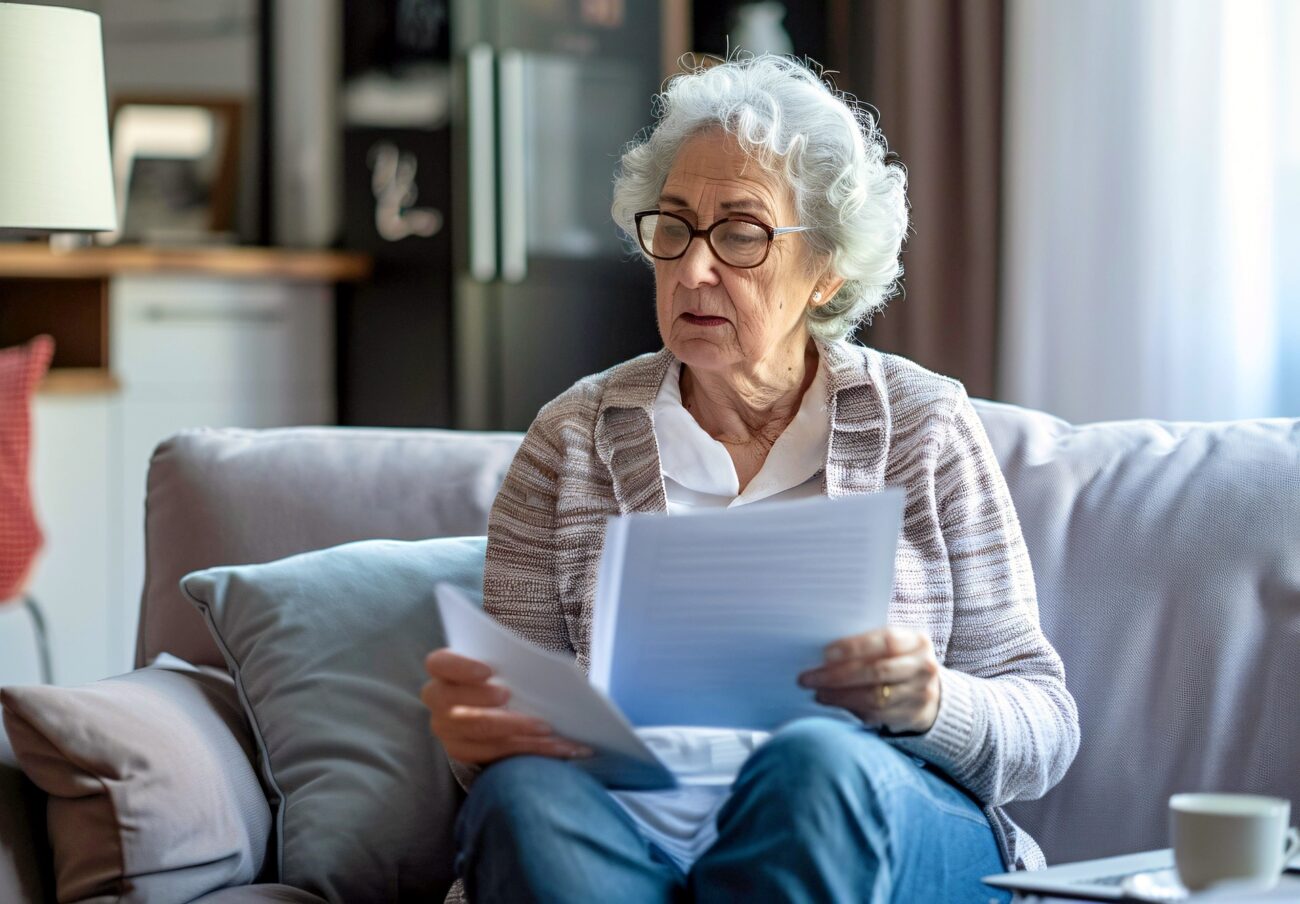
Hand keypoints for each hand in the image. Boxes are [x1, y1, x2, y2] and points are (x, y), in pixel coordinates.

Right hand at [421, 649, 591, 763]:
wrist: (495, 702)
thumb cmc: (500, 672)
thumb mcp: (499, 659)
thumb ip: (507, 656)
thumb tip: (535, 661)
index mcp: (443, 669)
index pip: (440, 664)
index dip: (460, 667)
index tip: (488, 671)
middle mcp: (438, 700)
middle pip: (452, 702)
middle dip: (482, 699)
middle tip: (508, 696)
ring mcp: (447, 729)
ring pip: (477, 731)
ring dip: (515, 728)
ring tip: (547, 727)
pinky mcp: (464, 752)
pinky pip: (495, 754)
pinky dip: (529, 749)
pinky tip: (557, 746)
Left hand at [797, 627, 940, 733]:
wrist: (930, 690)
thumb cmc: (899, 660)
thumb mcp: (893, 645)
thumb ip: (868, 644)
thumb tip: (824, 654)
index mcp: (917, 641)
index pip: (886, 642)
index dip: (854, 647)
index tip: (825, 654)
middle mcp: (923, 667)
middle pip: (877, 672)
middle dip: (837, 676)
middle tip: (808, 678)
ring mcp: (921, 694)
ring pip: (874, 698)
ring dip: (840, 696)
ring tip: (818, 692)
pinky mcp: (913, 716)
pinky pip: (876, 715)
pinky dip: (851, 709)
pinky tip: (833, 703)